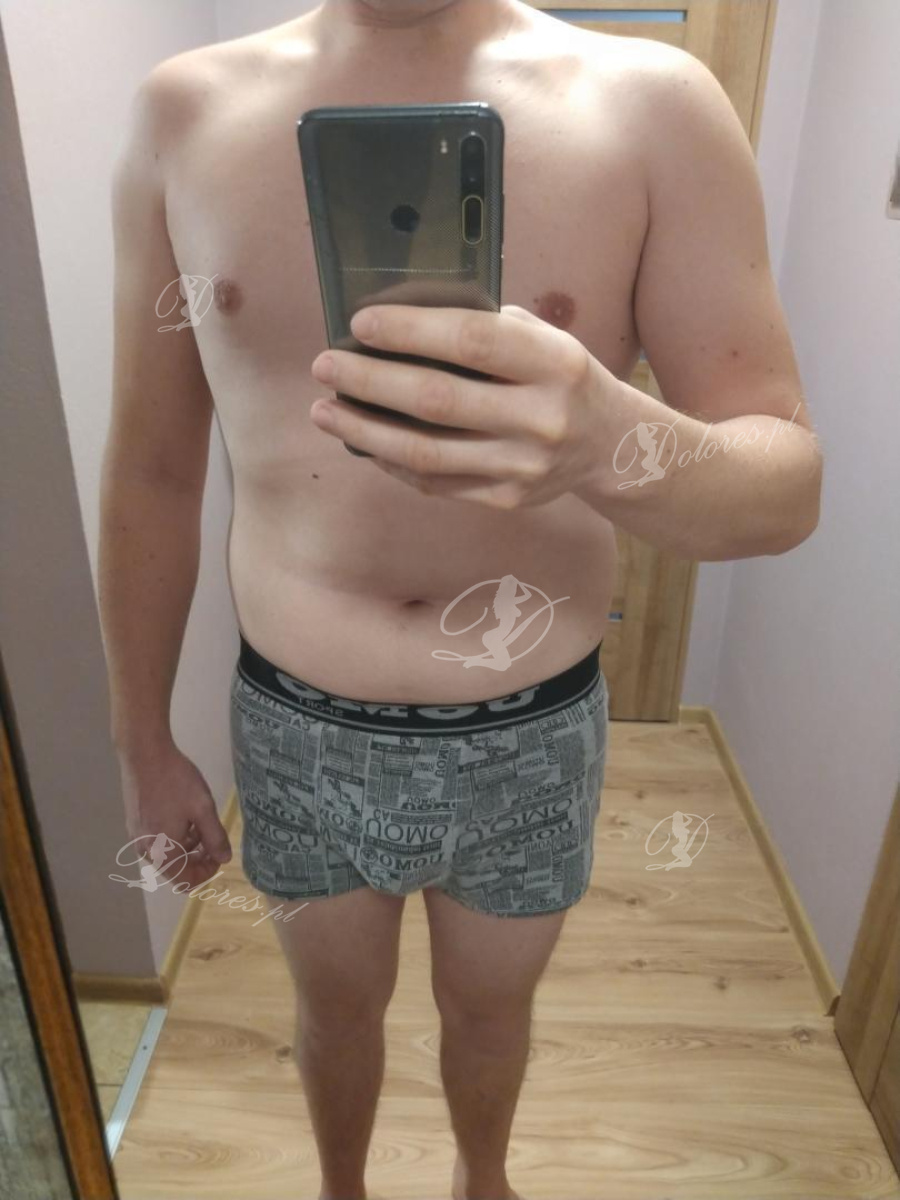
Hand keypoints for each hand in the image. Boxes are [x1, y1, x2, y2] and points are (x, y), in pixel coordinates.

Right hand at [118, 743, 231, 889]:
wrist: (144, 754)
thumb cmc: (176, 782)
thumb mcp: (203, 809)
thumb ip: (215, 838)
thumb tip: (225, 859)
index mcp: (162, 853)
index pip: (186, 881)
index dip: (207, 872)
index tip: (219, 853)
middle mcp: (145, 850)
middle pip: (175, 870)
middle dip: (198, 859)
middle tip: (213, 839)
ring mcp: (136, 836)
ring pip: (167, 854)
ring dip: (187, 846)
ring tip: (199, 822)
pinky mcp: (134, 822)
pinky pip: (158, 840)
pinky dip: (174, 835)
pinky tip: (182, 813)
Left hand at [309, 304, 623, 508]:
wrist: (609, 445)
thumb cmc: (560, 377)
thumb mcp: (542, 339)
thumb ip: (485, 329)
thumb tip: (398, 325)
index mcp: (553, 363)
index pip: (472, 342)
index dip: (409, 332)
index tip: (359, 324)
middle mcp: (541, 418)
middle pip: (437, 400)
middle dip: (369, 382)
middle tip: (324, 366)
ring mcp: (523, 466)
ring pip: (426, 453)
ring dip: (365, 431)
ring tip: (325, 411)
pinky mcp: (507, 500)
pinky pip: (434, 483)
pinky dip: (391, 461)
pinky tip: (363, 441)